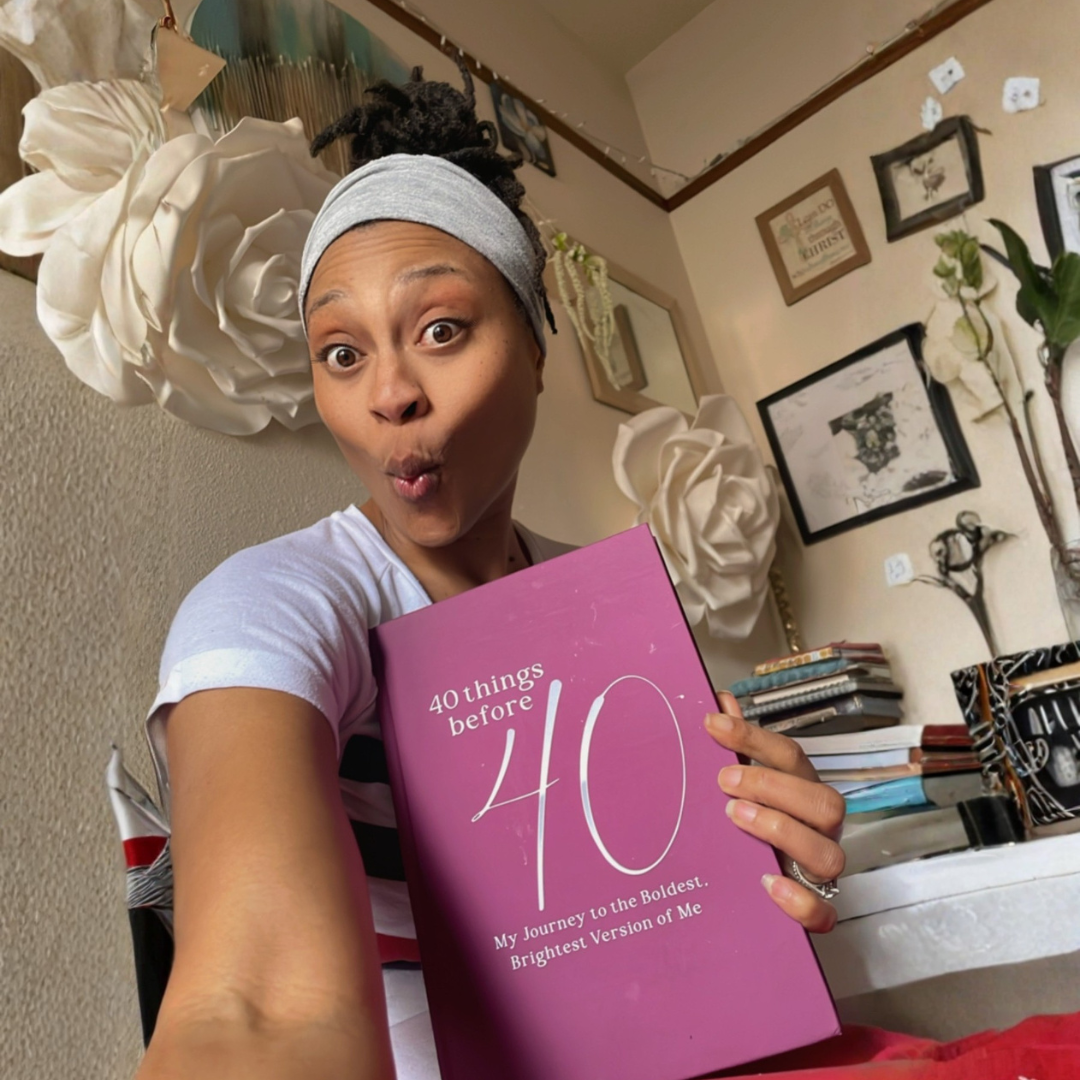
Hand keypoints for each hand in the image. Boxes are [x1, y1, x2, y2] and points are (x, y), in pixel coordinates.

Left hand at [705, 691, 844, 932]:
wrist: (759, 885)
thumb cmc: (755, 822)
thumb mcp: (743, 783)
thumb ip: (736, 745)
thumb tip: (718, 701)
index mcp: (803, 790)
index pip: (790, 756)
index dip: (752, 737)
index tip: (711, 725)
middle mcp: (820, 827)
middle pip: (823, 801)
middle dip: (773, 786)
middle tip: (724, 779)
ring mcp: (821, 868)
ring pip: (828, 854)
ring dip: (782, 831)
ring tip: (736, 816)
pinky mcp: (816, 910)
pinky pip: (823, 912)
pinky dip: (800, 901)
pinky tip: (766, 883)